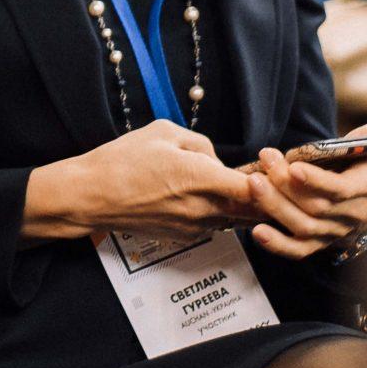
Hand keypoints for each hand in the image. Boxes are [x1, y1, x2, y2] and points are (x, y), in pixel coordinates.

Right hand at [31, 119, 256, 240]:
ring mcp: (195, 226)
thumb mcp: (162, 132)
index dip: (272, 179)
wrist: (91, 196)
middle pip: (256, 211)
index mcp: (201, 177)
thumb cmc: (122, 160)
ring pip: (238, 220)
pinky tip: (208, 198)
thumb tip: (215, 159)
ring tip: (244, 189)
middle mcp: (204, 208)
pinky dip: (222, 213)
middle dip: (269, 198)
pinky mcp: (185, 236)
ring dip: (247, 207)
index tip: (272, 166)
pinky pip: (216, 224)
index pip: (257, 188)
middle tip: (275, 183)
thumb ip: (200, 143)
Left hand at [246, 122, 366, 260]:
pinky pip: (298, 251)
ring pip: (303, 226)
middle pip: (316, 207)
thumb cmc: (362, 160)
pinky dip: (278, 244)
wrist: (359, 189)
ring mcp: (334, 232)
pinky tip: (257, 233)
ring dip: (274, 206)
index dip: (318, 181)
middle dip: (285, 184)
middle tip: (265, 160)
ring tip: (253, 182)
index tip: (294, 167)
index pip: (342, 190)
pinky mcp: (317, 243)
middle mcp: (352, 215)